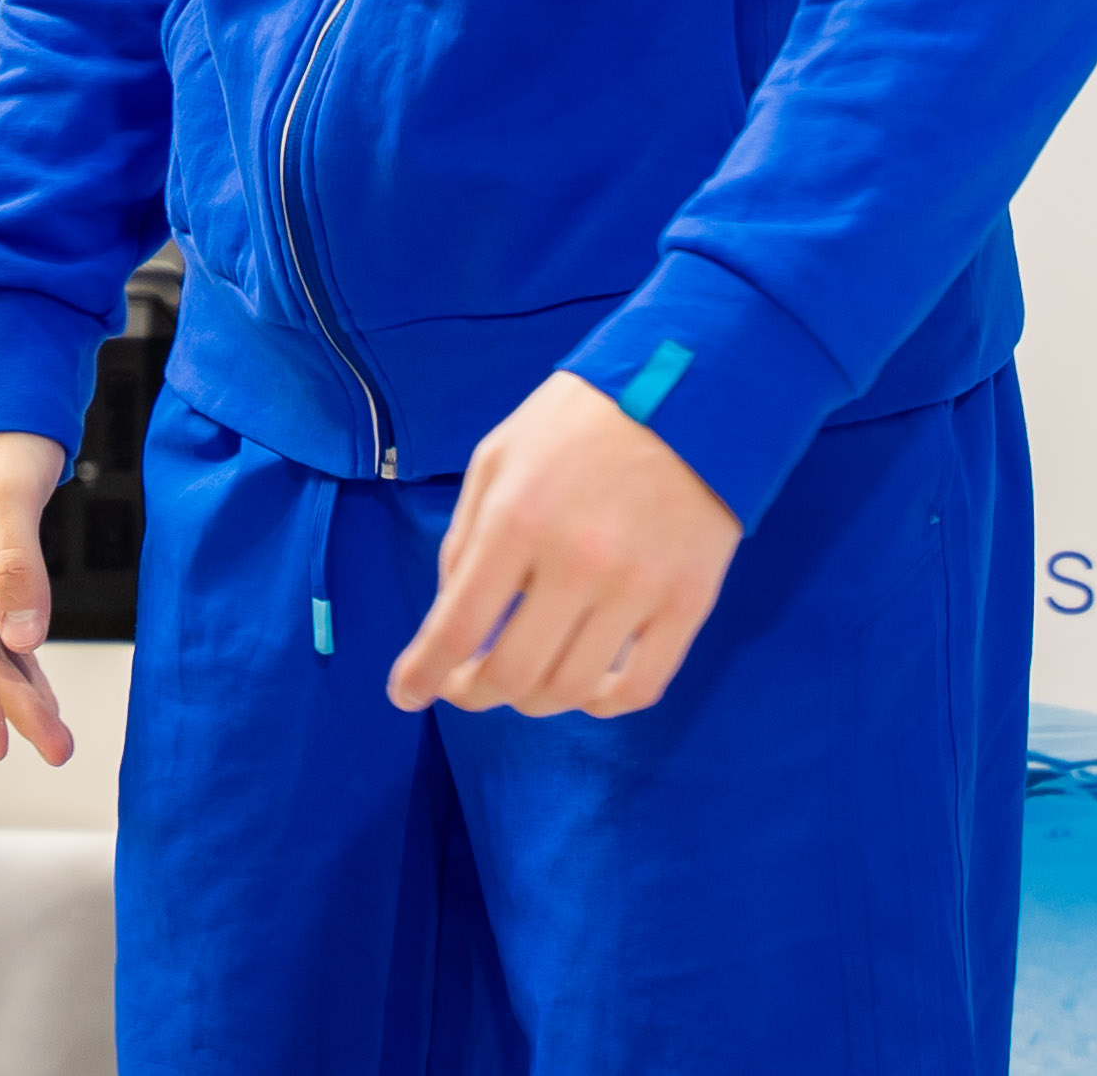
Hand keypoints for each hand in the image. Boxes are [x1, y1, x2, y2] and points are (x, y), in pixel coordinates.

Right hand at [0, 432, 78, 762]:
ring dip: (15, 686)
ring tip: (53, 735)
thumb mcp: (14, 490)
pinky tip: (36, 687)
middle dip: (10, 702)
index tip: (4, 742)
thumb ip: (18, 564)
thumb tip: (26, 639)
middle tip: (54, 748)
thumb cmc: (3, 430)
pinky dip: (14, 654)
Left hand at [385, 372, 741, 719]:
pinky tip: (583, 688)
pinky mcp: (688, 602)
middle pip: (512, 674)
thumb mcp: (497, 457)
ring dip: (532, 701)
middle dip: (474, 693)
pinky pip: (640, 687)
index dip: (423, 674)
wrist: (688, 391)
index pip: (457, 626)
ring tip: (521, 681)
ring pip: (571, 689)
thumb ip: (466, 536)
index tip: (407, 694)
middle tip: (464, 686)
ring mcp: (637, 588)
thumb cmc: (578, 422)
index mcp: (517, 519)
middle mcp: (576, 562)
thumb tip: (451, 614)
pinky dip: (601, 704)